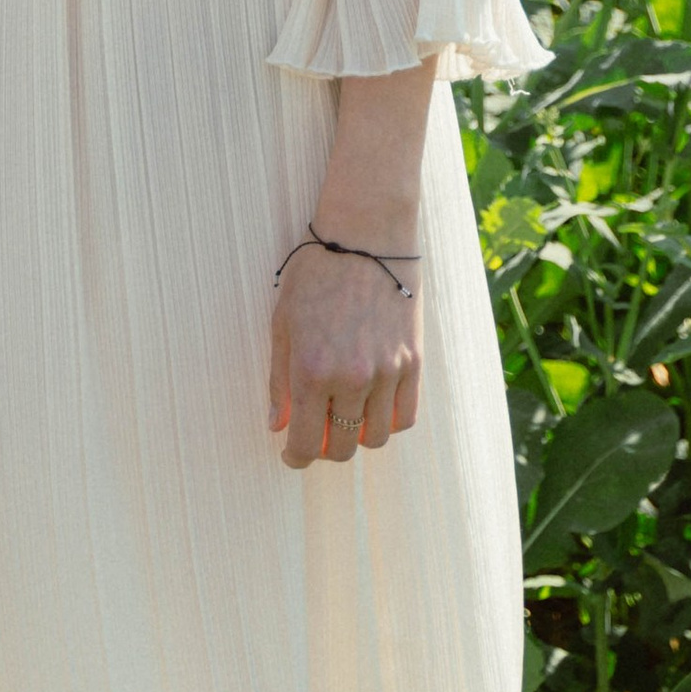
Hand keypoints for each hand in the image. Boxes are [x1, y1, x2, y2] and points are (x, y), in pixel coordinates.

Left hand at [268, 235, 423, 469]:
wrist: (365, 235)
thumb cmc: (315, 272)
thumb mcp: (283, 322)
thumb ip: (279, 380)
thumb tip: (277, 426)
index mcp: (312, 370)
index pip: (307, 443)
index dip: (296, 457)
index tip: (291, 454)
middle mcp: (352, 379)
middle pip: (344, 448)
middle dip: (327, 449)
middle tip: (317, 434)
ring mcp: (387, 372)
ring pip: (376, 438)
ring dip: (358, 436)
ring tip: (345, 415)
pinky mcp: (413, 363)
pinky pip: (405, 417)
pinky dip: (388, 422)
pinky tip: (373, 406)